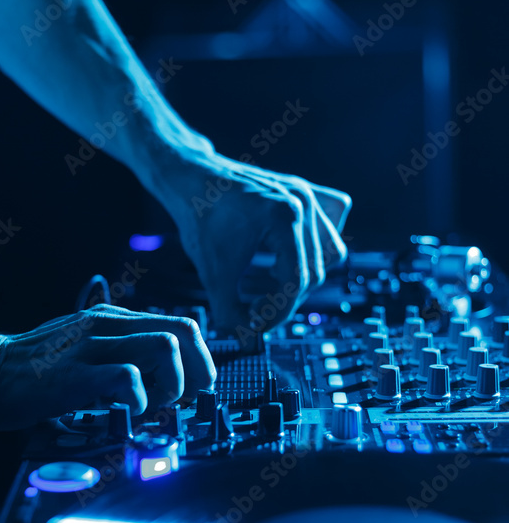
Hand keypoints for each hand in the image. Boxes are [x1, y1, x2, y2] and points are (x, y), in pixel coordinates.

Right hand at [0, 304, 215, 429]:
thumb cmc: (36, 368)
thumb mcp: (85, 345)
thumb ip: (120, 350)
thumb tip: (163, 373)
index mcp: (114, 319)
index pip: (182, 324)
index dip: (200, 359)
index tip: (196, 387)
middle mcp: (107, 324)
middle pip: (183, 330)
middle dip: (198, 370)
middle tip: (185, 398)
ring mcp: (90, 346)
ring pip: (163, 346)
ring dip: (172, 383)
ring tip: (153, 404)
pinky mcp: (74, 373)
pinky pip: (127, 377)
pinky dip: (140, 399)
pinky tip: (127, 412)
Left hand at [167, 155, 351, 333]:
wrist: (191, 180)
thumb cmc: (199, 219)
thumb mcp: (212, 272)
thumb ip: (230, 312)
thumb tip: (247, 342)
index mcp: (284, 217)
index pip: (297, 281)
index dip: (278, 311)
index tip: (255, 323)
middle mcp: (303, 203)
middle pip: (315, 271)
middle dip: (285, 298)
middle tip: (255, 310)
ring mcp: (307, 195)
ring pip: (330, 252)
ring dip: (301, 276)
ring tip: (266, 284)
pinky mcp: (305, 194)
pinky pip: (332, 224)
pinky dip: (316, 245)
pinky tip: (286, 256)